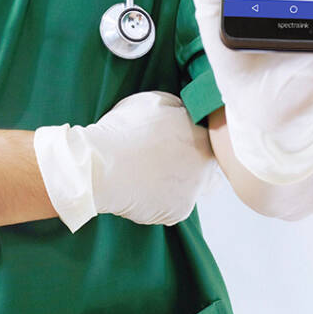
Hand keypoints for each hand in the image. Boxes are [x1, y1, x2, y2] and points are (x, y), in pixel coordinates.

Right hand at [33, 91, 222, 231]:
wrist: (100, 168)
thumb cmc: (123, 130)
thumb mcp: (154, 101)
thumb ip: (178, 108)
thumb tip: (185, 113)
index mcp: (201, 136)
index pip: (213, 137)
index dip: (196, 136)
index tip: (181, 137)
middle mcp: (205, 166)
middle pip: (208, 164)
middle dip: (194, 161)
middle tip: (169, 157)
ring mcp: (193, 191)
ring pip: (192, 186)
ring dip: (179, 181)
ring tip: (150, 172)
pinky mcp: (178, 212)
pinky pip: (174, 203)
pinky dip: (161, 197)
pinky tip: (142, 187)